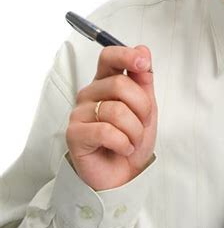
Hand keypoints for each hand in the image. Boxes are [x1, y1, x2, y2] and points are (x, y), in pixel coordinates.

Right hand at [66, 44, 156, 190]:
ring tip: (132, 141)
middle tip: (143, 123)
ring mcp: (80, 112)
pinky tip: (122, 148)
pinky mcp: (74, 133)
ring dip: (134, 130)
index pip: (108, 56)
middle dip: (142, 107)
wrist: (123, 176)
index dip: (126, 55)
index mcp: (106, 82)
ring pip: (116, 110)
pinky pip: (106, 131)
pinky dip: (123, 143)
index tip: (143, 62)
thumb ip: (144, 80)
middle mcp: (91, 93)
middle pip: (120, 84)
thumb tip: (142, 50)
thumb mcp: (146, 108)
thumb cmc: (132, 140)